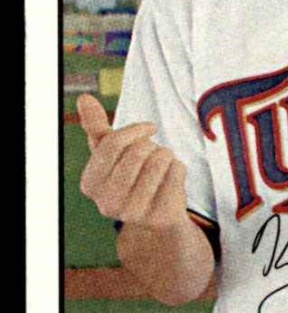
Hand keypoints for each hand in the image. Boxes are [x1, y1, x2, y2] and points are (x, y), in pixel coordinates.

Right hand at [77, 94, 188, 228]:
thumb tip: (83, 97)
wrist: (157, 211)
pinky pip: (176, 171)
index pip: (112, 143)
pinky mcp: (160, 215)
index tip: (150, 128)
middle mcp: (106, 203)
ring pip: (158, 160)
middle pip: (137, 152)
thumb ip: (96, 125)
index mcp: (89, 184)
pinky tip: (171, 180)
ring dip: (166, 155)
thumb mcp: (112, 151)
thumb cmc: (132, 174)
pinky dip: (178, 167)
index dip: (135, 130)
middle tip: (153, 156)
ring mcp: (133, 213)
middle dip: (151, 146)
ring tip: (161, 167)